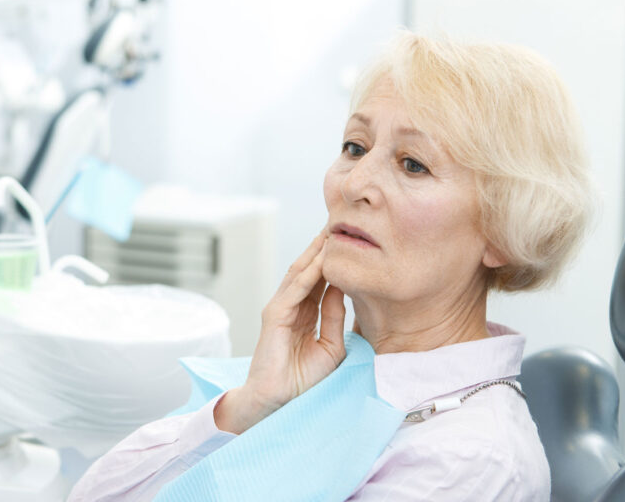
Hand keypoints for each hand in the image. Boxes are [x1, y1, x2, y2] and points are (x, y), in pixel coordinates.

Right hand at [214, 230, 346, 433]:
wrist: (279, 401)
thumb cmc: (303, 380)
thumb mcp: (331, 345)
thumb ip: (335, 317)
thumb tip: (343, 288)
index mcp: (304, 313)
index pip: (319, 280)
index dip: (333, 260)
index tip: (350, 241)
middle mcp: (291, 307)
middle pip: (308, 270)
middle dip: (322, 248)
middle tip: (340, 224)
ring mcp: (280, 309)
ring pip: (300, 274)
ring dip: (315, 253)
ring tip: (330, 231)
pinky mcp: (274, 316)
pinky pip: (295, 290)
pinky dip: (308, 274)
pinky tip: (321, 259)